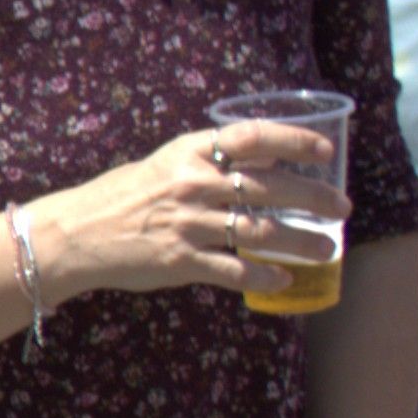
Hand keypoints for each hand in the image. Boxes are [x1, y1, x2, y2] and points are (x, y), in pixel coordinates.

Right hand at [33, 115, 337, 299]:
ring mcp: (188, 223)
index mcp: (188, 152)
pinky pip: (235, 269)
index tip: (325, 150)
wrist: (75, 233)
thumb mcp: (165, 165)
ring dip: (301, 242)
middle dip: (314, 198)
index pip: (251, 137)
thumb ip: (209, 162)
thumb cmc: (122, 196)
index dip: (293, 141)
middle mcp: (192, 184)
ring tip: (327, 249)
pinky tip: (284, 280)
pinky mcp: (182, 260)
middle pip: (269, 186)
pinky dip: (265, 276)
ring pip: (260, 231)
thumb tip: (263, 159)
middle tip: (342, 209)